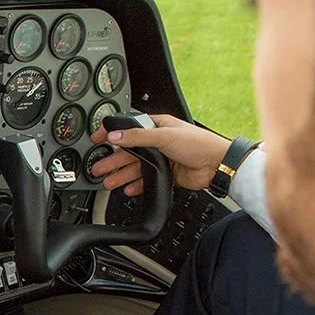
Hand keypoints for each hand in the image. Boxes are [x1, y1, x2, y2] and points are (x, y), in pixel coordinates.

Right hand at [88, 114, 231, 195]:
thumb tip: (115, 136)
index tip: (97, 139)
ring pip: (135, 167)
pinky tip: (127, 189)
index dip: (111, 133)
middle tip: (98, 167)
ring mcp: (161, 158)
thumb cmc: (198, 143)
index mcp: (156, 126)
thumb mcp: (164, 135)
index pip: (128, 128)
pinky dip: (135, 185)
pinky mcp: (166, 173)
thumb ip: (137, 137)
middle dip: (112, 159)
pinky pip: (145, 180)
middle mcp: (157, 142)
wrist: (216, 164)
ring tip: (107, 181)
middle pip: (128, 151)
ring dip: (120, 174)